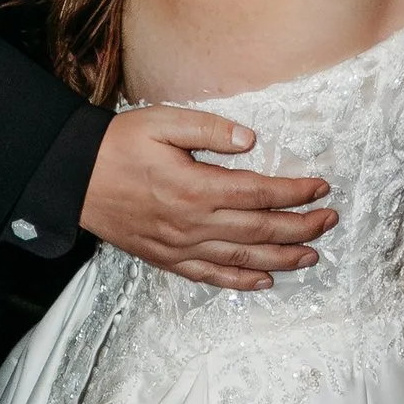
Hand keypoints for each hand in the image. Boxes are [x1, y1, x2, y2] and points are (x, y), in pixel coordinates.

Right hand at [80, 104, 336, 289]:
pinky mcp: (167, 259)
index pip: (261, 194)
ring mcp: (181, 247)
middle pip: (261, 231)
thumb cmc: (118, 145)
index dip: (296, 193)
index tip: (321, 187)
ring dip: (282, 259)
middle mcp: (193, 224)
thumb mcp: (163, 122)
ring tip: (312, 255)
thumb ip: (210, 130)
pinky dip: (241, 281)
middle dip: (301, 227)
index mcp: (196, 188)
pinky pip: (211, 276)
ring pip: (243, 259)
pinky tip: (264, 280)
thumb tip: (250, 140)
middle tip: (330, 221)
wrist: (73, 178)